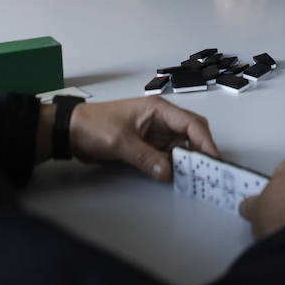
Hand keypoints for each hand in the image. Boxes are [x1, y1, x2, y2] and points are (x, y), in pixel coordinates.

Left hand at [66, 97, 218, 180]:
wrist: (71, 131)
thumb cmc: (93, 125)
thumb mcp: (120, 141)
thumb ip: (145, 157)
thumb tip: (167, 172)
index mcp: (158, 109)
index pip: (191, 123)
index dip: (205, 140)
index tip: (213, 157)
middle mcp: (161, 120)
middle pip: (192, 133)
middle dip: (202, 150)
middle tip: (208, 170)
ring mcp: (156, 133)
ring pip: (183, 146)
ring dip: (190, 160)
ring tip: (197, 176)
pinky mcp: (149, 145)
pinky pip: (170, 155)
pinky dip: (176, 165)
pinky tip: (179, 176)